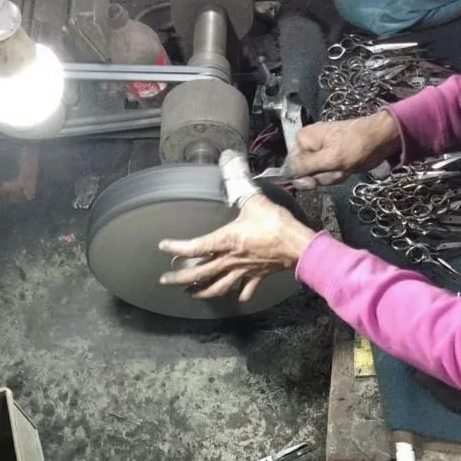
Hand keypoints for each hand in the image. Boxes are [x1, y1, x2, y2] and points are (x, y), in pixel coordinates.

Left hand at [158, 193, 315, 301]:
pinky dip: (239, 295)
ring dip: (202, 292)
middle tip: (165, 281)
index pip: (195, 247)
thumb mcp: (255, 201)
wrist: (297, 245)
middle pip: (200, 273)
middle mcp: (230, 259)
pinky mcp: (256, 277)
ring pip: (217, 287)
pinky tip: (235, 297)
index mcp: (227, 241)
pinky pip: (245, 291)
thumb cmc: (276, 224)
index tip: (163, 247)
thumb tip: (231, 164)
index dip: (177, 248)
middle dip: (180, 279)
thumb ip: (240, 186)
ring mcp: (242, 271)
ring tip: (190, 294)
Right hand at [288, 109, 401, 188]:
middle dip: (322, 176)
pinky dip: (337, 174)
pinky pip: (327, 174)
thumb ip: (305, 167)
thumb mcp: (329, 158)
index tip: (316, 179)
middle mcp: (308, 145)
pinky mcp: (330, 158)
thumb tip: (286, 175)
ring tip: (344, 167)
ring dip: (332, 176)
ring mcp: (319, 152)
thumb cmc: (356, 146)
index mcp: (303, 139)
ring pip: (317, 176)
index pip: (291, 167)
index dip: (303, 177)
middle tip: (336, 169)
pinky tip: (347, 168)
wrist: (380, 139)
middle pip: (304, 173)